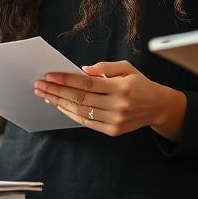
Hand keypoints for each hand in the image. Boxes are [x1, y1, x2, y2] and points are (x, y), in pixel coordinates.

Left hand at [34, 60, 186, 139]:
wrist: (157, 106)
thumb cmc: (139, 84)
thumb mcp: (126, 68)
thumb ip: (105, 67)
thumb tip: (82, 70)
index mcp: (121, 87)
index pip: (87, 83)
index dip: (66, 79)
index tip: (49, 75)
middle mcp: (118, 105)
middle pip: (80, 98)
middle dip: (57, 91)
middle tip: (40, 85)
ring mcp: (115, 120)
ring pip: (81, 112)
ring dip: (60, 103)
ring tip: (46, 95)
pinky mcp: (113, 131)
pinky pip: (87, 123)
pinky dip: (71, 114)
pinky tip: (60, 106)